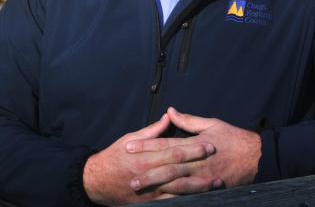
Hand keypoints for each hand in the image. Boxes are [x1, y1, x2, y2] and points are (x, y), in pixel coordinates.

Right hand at [83, 114, 219, 205]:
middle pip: (179, 167)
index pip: (174, 149)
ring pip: (179, 188)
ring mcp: (151, 189)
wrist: (97, 181)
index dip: (193, 147)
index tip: (209, 144)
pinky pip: (171, 202)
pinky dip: (186, 200)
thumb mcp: (131, 138)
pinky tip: (200, 198)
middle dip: (199, 163)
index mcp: (146, 155)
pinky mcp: (150, 201)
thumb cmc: (115, 156)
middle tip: (216, 159)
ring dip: (199, 185)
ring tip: (216, 182)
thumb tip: (169, 116)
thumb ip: (152, 130)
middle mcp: (150, 172)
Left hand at [126, 107, 260, 192]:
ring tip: (140, 188)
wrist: (256, 156)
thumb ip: (188, 120)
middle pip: (166, 165)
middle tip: (128, 175)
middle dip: (146, 170)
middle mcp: (196, 161)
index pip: (164, 143)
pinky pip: (189, 195)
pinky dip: (175, 197)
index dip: (145, 145)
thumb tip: (170, 111)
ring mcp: (202, 177)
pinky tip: (162, 199)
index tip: (129, 146)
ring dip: (156, 186)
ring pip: (175, 183)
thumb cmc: (233, 138)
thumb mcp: (211, 124)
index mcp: (194, 143)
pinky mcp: (209, 188)